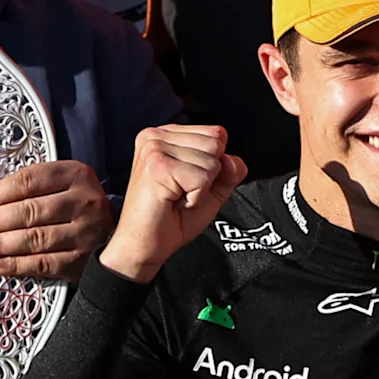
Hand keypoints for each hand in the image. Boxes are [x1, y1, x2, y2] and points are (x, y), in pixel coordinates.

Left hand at [0, 160, 112, 281]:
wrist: (121, 235)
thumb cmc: (76, 207)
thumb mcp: (61, 185)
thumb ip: (27, 189)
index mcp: (76, 175)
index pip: (29, 181)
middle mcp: (85, 202)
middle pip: (30, 211)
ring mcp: (86, 233)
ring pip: (34, 239)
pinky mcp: (83, 261)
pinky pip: (43, 264)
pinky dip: (14, 265)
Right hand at [97, 125, 247, 282]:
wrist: (145, 244)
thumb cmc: (171, 218)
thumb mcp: (211, 189)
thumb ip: (229, 171)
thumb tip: (232, 160)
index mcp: (167, 135)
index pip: (216, 134)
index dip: (213, 165)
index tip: (187, 181)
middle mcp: (156, 137)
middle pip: (216, 145)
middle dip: (208, 177)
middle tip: (181, 191)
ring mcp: (154, 149)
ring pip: (211, 162)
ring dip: (201, 189)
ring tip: (176, 196)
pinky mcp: (158, 166)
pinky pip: (203, 178)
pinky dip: (196, 197)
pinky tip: (174, 201)